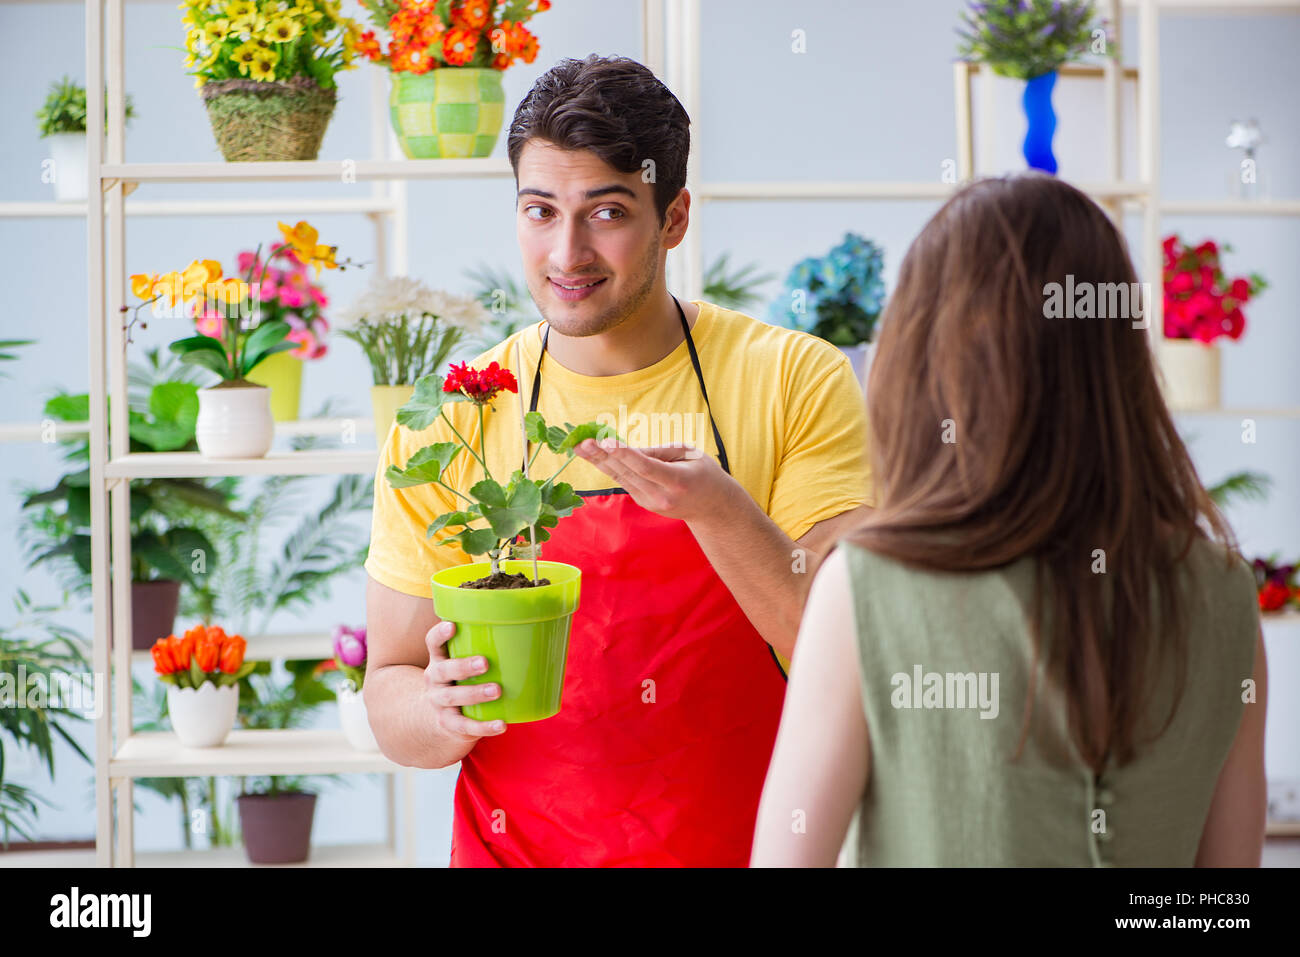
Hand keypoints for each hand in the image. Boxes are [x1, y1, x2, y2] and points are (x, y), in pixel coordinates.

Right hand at [423, 621, 505, 740]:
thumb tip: (538, 635)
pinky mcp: (449, 724)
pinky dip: (484, 727)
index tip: (452, 625)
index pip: (433, 643)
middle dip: (463, 666)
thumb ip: (486, 651)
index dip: (439, 634)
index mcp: (440, 659)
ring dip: (475, 693)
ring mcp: (439, 703)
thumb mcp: (464, 665)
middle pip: (443, 670)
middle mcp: (435, 679)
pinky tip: (501, 725)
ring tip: (496, 690)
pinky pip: (465, 726)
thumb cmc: (463, 681)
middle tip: (485, 662)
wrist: (441, 719)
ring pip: (453, 697)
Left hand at [573, 437, 738, 524]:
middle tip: (581, 442)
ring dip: (598, 461)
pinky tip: (595, 453)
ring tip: (579, 446)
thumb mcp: (690, 454)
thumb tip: (629, 449)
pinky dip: (611, 466)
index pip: (645, 467)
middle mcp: (660, 496)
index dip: (624, 454)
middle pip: (626, 473)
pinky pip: (626, 480)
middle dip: (602, 456)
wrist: (713, 508)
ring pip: (620, 477)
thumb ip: (660, 451)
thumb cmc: (704, 474)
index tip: (606, 442)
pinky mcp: (643, 502)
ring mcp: (650, 502)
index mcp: (676, 481)